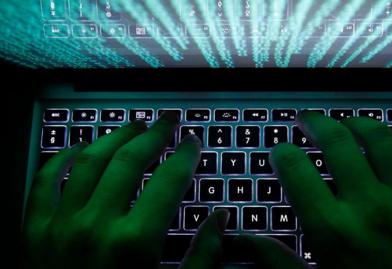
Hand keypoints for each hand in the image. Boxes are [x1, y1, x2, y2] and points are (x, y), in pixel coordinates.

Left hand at [22, 112, 228, 268]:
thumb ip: (202, 258)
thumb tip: (220, 220)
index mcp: (134, 243)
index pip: (169, 180)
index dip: (185, 155)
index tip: (193, 143)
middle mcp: (96, 225)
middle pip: (130, 160)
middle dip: (154, 134)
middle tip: (167, 121)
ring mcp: (60, 225)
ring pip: (89, 160)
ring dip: (114, 136)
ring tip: (133, 126)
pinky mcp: (35, 231)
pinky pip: (45, 180)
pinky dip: (63, 158)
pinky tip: (80, 147)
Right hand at [238, 111, 391, 268]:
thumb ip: (278, 261)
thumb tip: (245, 240)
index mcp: (333, 230)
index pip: (295, 169)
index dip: (282, 153)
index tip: (280, 151)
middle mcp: (369, 206)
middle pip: (335, 141)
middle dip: (315, 123)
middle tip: (307, 119)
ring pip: (379, 138)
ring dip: (357, 123)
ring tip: (346, 122)